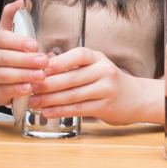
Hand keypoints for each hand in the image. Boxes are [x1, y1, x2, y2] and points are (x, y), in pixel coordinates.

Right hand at [0, 0, 47, 106]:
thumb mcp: (4, 34)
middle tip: (43, 61)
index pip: (4, 39)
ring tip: (40, 75)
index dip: (18, 42)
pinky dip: (18, 90)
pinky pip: (5, 91)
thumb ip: (12, 17)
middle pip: (6, 58)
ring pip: (6, 75)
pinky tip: (29, 88)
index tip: (34, 44)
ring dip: (24, 75)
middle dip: (26, 60)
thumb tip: (22, 1)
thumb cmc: (0, 56)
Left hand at [29, 48, 162, 124]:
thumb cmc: (108, 81)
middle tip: (30, 88)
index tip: (39, 68)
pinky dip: (60, 111)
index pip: (77, 55)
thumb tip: (43, 63)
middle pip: (71, 78)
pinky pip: (78, 109)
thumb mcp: (94, 66)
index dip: (57, 62)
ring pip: (73, 95)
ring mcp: (106, 90)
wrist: (136, 98)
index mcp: (98, 58)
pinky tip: (48, 111)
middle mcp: (104, 71)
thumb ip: (72, 65)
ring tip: (35, 102)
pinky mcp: (104, 107)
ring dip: (50, 99)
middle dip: (48, 84)